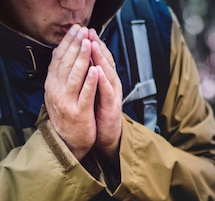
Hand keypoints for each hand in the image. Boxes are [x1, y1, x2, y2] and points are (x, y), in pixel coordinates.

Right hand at [45, 25, 97, 159]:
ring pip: (75, 76)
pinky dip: (91, 81)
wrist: (67, 143)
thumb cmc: (68, 117)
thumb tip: (64, 55)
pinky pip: (86, 94)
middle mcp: (56, 91)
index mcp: (52, 85)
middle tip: (82, 30)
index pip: (58, 59)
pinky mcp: (79, 113)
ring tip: (88, 44)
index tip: (75, 30)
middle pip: (66, 64)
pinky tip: (96, 70)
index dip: (67, 43)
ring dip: (82, 58)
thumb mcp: (60, 94)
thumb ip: (62, 77)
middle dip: (75, 45)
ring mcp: (67, 102)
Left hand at [88, 29, 122, 161]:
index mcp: (105, 80)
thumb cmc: (100, 115)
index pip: (99, 58)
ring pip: (108, 73)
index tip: (83, 30)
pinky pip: (108, 91)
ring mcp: (113, 95)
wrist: (109, 136)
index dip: (93, 43)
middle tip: (89, 31)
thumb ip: (91, 77)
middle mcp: (111, 85)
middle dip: (97, 45)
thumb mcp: (94, 92)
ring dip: (100, 59)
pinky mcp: (112, 106)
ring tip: (92, 45)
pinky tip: (98, 72)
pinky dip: (103, 81)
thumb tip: (83, 61)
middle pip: (105, 61)